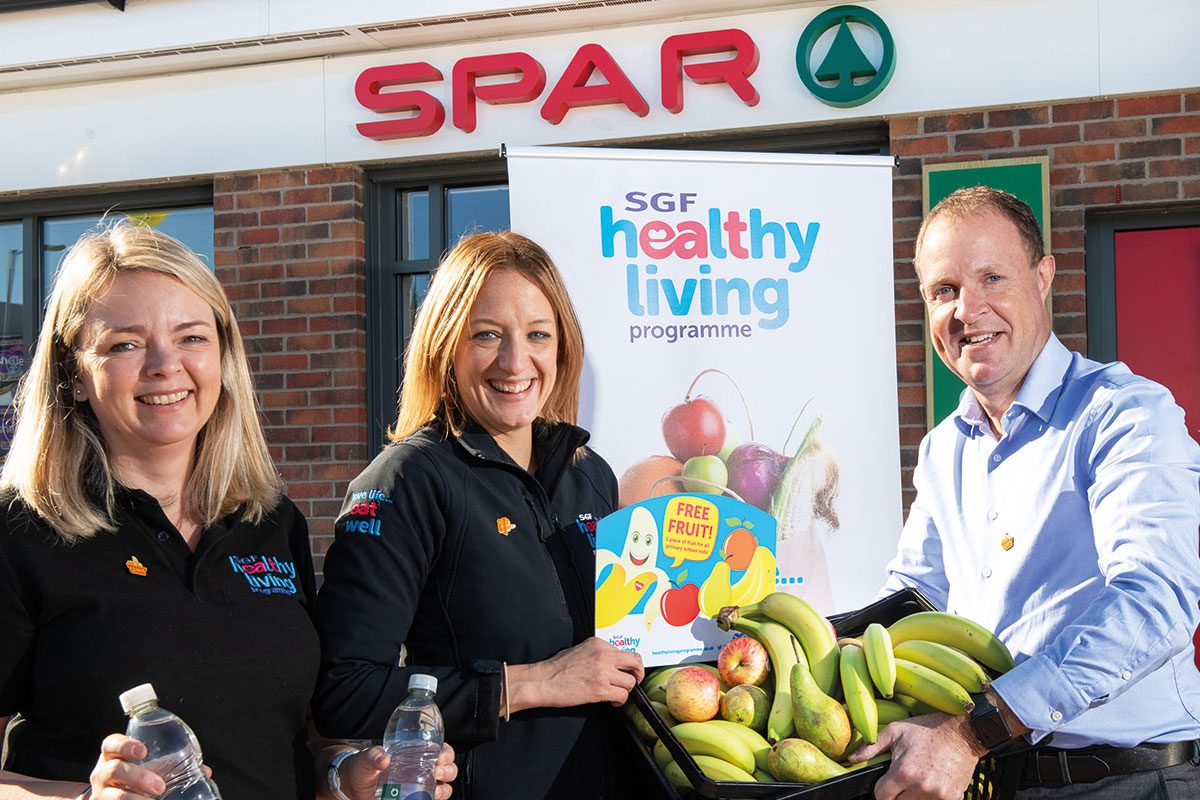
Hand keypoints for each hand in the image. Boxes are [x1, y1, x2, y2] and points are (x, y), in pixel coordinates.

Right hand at [87, 734, 165, 798]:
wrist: (113, 797)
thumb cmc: (135, 777)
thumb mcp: (148, 767)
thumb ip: (171, 765)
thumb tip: (204, 771)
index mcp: (113, 755)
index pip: (111, 744)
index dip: (124, 745)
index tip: (143, 751)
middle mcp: (102, 773)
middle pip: (113, 770)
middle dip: (138, 778)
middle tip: (160, 786)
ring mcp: (100, 793)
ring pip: (112, 795)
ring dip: (134, 799)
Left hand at [337, 743, 457, 799]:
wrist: (354, 786)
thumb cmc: (364, 767)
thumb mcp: (367, 758)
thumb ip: (373, 755)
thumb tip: (383, 758)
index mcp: (417, 754)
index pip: (442, 750)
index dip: (446, 753)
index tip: (438, 757)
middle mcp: (423, 770)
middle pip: (449, 770)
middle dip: (448, 771)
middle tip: (436, 772)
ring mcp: (420, 787)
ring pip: (445, 788)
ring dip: (443, 789)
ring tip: (433, 789)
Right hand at [509, 638, 644, 711]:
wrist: (543, 681)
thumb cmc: (557, 668)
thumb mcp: (580, 650)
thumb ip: (598, 653)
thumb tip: (613, 663)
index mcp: (599, 644)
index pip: (626, 652)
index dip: (629, 665)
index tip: (627, 672)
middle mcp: (604, 655)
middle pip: (636, 663)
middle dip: (638, 674)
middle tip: (632, 682)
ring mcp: (603, 671)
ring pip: (631, 682)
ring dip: (625, 690)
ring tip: (616, 694)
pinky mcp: (600, 689)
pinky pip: (622, 696)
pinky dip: (619, 701)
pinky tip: (611, 701)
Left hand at [849, 713, 985, 799]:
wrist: (962, 732)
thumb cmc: (926, 729)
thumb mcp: (896, 731)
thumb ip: (871, 747)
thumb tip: (851, 758)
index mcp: (904, 772)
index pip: (882, 796)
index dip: (881, 789)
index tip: (885, 782)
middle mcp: (921, 788)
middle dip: (896, 794)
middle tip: (903, 780)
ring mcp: (938, 796)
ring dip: (912, 797)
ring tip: (916, 781)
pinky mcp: (952, 799)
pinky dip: (929, 798)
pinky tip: (930, 784)